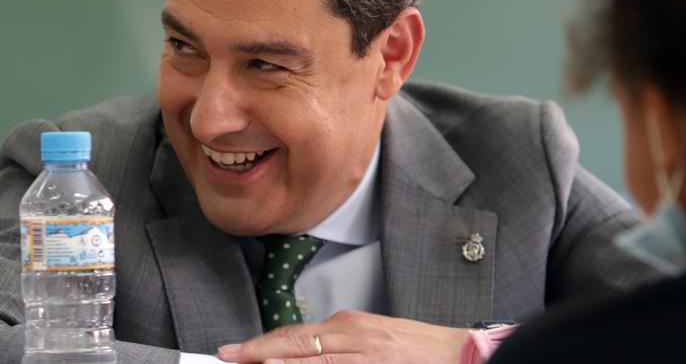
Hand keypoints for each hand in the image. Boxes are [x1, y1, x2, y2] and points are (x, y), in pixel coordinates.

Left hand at [215, 310, 467, 363]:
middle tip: (228, 356)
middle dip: (258, 351)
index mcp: (350, 324)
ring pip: (313, 360)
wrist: (457, 352)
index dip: (261, 343)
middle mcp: (354, 335)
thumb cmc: (415, 349)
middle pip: (296, 342)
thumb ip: (336, 344)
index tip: (234, 351)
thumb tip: (296, 355)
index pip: (295, 333)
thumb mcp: (370, 338)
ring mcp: (365, 355)